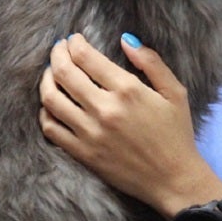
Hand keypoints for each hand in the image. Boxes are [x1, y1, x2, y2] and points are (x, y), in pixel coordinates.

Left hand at [38, 34, 221, 217]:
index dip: (74, 43)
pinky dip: (45, 112)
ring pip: (51, 99)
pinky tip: (51, 105)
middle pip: (64, 73)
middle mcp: (105, 109)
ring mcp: (90, 133)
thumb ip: (151, 62)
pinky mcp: (83, 153)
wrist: (173, 180)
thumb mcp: (174, 92)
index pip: (86, 57)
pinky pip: (51, 128)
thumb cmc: (176, 135)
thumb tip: (126, 39)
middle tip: (58, 48)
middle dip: (57, 54)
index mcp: (127, 90)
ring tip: (50, 73)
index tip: (73, 39)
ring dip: (46, 80)